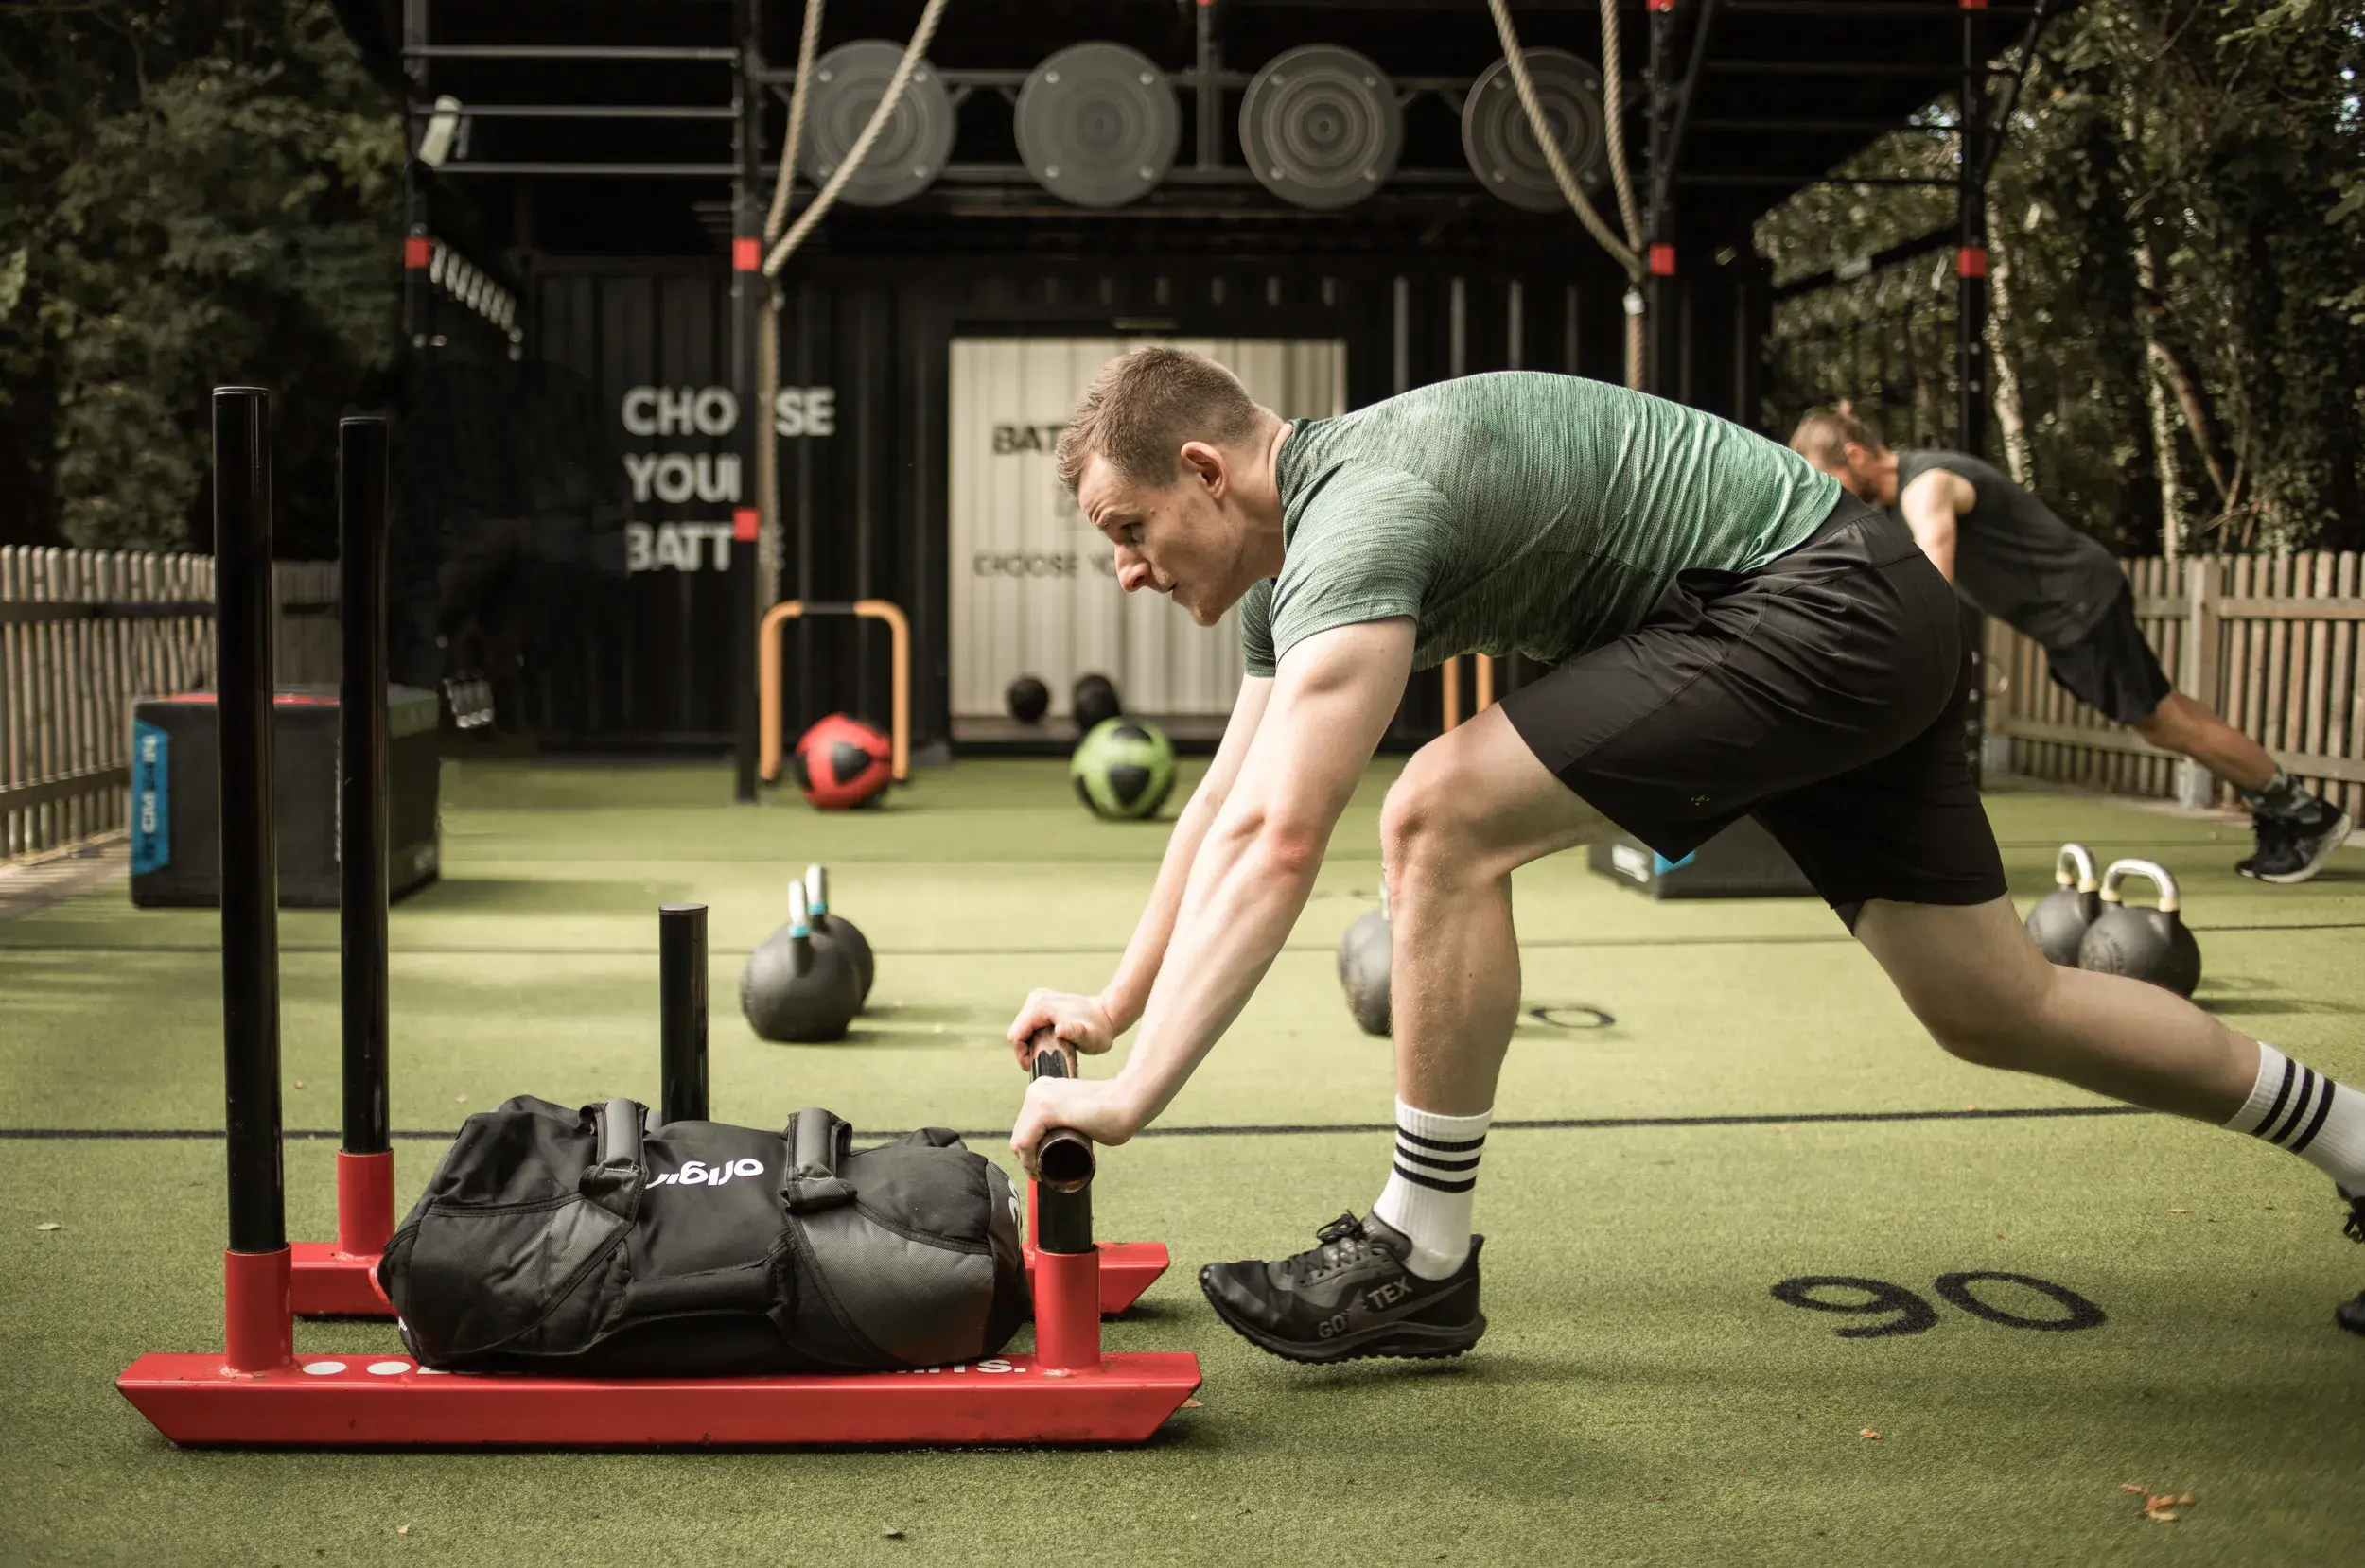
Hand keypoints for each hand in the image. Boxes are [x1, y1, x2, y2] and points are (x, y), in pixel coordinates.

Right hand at [1005, 989, 1117, 1068]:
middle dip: (1025, 1050)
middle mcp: (1035, 999)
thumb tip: (1060, 1029)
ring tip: (1047, 1054)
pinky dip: (1034, 1036)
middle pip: (1017, 1031)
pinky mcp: (1040, 1003)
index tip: (1034, 1066)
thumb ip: (1076, 1033)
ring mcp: (1037, 999)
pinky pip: (1028, 1024)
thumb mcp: (1090, 1037)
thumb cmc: (1099, 1030)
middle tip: (1042, 1062)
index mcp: (1040, 1006)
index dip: (1021, 1054)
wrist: (1107, 1014)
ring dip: (1029, 1044)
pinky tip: (1048, 1043)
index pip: (1016, 1035)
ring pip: (1021, 1028)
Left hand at [1009, 1073, 1142, 1178]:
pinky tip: (1038, 1170)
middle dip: (1027, 1157)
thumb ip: (1068, 1116)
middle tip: (1041, 1173)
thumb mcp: (1078, 1111)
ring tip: (1041, 1174)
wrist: (1127, 1102)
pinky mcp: (1045, 1109)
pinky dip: (1028, 1161)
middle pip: (1020, 1132)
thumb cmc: (1112, 1111)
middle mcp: (1037, 1089)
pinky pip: (1025, 1142)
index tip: (1040, 1165)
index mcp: (1043, 1088)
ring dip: (1027, 1162)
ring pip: (1019, 1140)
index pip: (1025, 1125)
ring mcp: (1039, 1097)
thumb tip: (1064, 1132)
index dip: (1029, 1149)